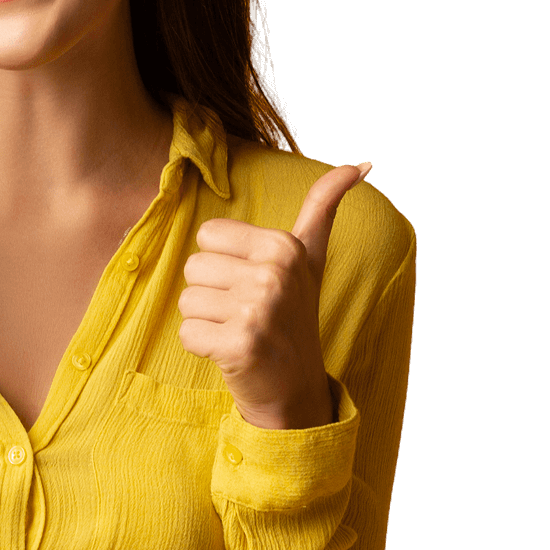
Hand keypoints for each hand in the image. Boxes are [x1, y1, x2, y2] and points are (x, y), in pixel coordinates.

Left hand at [177, 163, 369, 428]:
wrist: (296, 386)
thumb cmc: (294, 313)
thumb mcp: (310, 256)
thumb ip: (324, 206)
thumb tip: (362, 163)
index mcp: (284, 245)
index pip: (207, 235)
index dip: (222, 262)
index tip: (251, 283)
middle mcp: (274, 274)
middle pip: (193, 267)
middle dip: (211, 293)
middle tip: (245, 312)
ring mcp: (258, 310)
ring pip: (186, 300)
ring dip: (205, 320)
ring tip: (238, 330)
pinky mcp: (239, 345)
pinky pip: (186, 333)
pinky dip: (201, 347)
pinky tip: (231, 353)